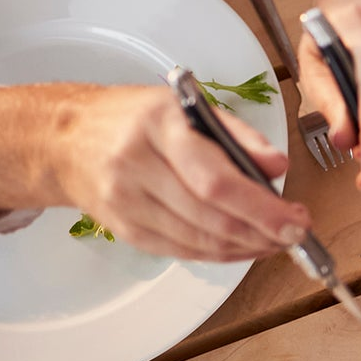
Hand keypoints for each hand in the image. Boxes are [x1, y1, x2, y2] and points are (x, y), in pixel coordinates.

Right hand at [0, 83, 308, 261]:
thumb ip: (238, 135)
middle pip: (210, 216)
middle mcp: (136, 167)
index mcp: (158, 127)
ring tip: (277, 241)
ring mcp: (125, 203)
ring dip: (246, 248)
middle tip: (295, 234)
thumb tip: (278, 166)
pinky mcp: (124, 229)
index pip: (215, 180)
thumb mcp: (187, 107)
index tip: (296, 219)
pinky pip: (181, 250)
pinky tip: (244, 247)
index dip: (261, 208)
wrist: (64, 139)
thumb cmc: (133, 119)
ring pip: (198, 240)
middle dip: (263, 232)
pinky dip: (219, 253)